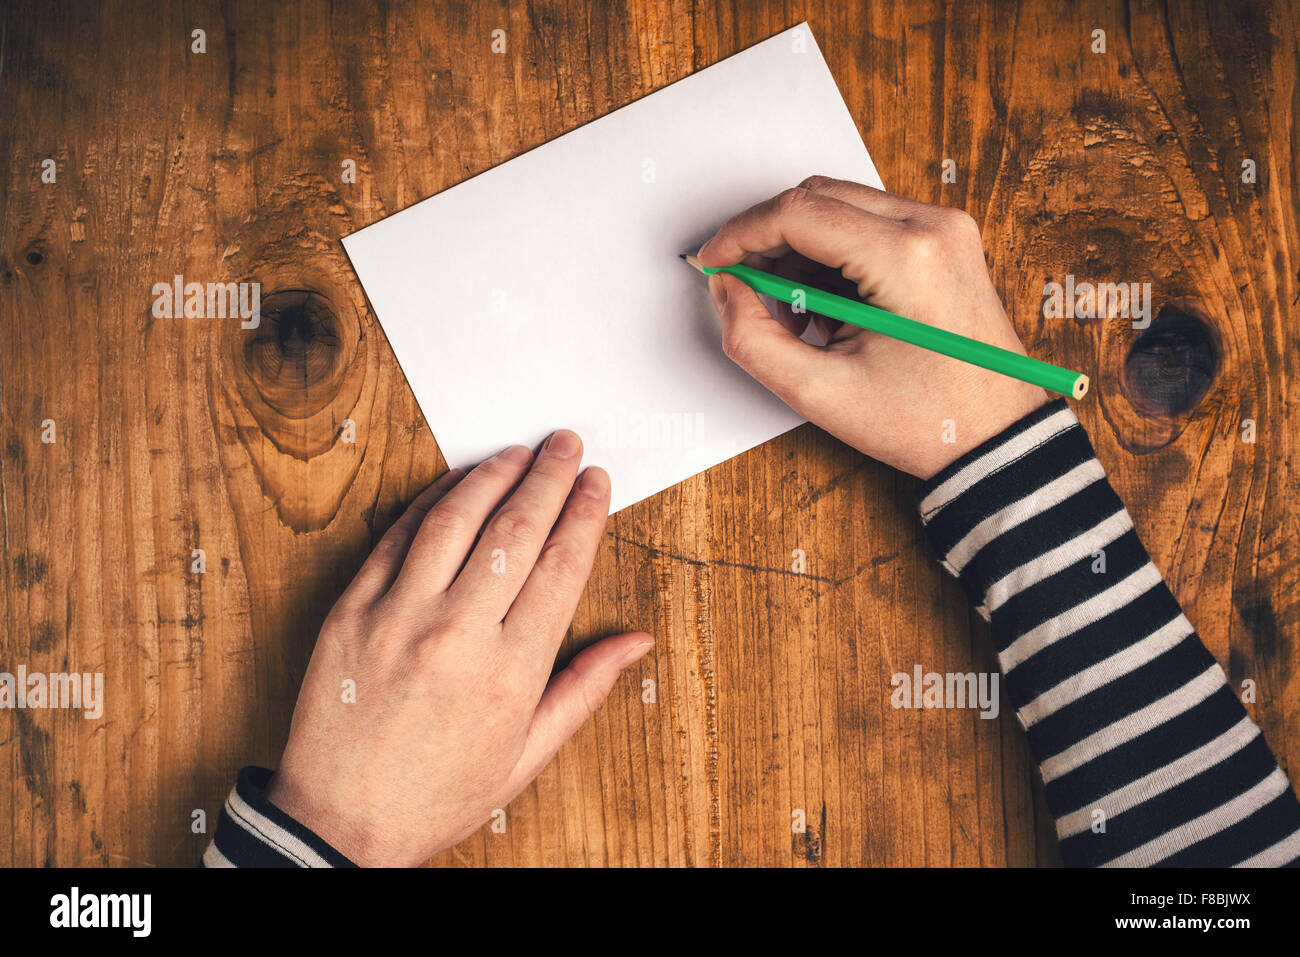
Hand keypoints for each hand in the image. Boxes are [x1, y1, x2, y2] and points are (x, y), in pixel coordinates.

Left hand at [265, 430, 652, 865]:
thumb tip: (635, 640)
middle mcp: (456, 636)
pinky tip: (456, 485)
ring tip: (517, 452)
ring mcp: (398, 618)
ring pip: (455, 521)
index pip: (560, 566)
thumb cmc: (437, 794)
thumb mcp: (526, 754)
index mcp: (510, 673)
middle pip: (516, 531)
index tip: (597, 484)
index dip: (584, 514)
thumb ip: (583, 688)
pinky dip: (429, 502)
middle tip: (566, 446)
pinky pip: (395, 539)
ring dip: (492, 476)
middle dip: (548, 478)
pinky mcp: (351, 611)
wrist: (338, 822)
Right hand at [698, 176, 1049, 479]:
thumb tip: (727, 290)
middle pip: (817, 198)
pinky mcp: (945, 240)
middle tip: (743, 290)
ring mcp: (945, 228)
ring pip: (840, 206)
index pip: (797, 213)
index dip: (740, 235)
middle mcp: (932, 225)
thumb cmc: (925, 422)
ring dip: (800, 248)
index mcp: (906, 257)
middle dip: (767, 239)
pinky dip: (832, 254)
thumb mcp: (821, 393)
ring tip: (795, 314)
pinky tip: (828, 307)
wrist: (996, 438)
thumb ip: (752, 339)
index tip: (712, 263)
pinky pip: (869, 223)